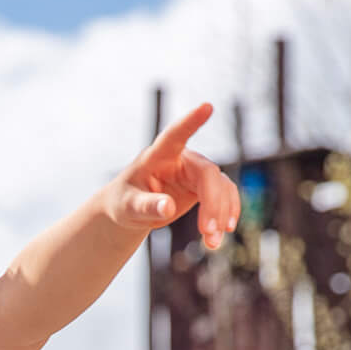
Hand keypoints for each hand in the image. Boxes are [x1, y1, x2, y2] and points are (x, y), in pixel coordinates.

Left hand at [102, 103, 239, 249]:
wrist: (131, 210)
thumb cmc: (125, 203)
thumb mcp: (129, 208)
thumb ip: (147, 206)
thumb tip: (167, 207)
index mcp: (158, 156)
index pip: (175, 135)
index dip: (191, 121)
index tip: (207, 106)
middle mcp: (181, 159)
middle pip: (207, 173)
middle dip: (212, 203)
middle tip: (208, 233)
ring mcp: (195, 172)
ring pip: (220, 186)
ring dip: (221, 213)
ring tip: (212, 244)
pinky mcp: (204, 186)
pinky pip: (224, 195)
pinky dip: (226, 214)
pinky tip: (222, 234)